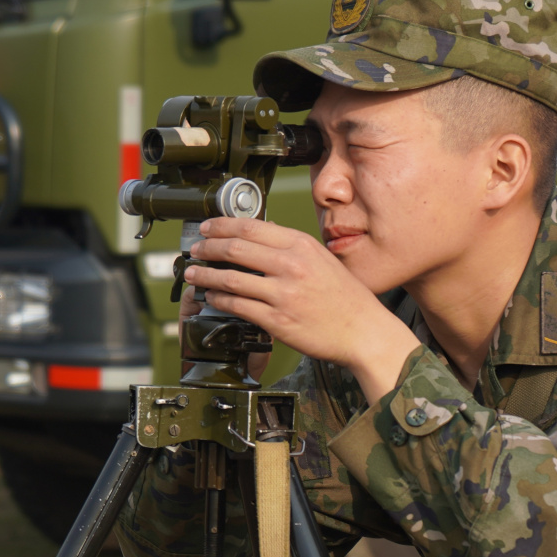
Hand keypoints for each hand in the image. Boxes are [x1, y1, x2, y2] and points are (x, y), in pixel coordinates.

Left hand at [184, 218, 418, 401]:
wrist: (364, 331)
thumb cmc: (346, 297)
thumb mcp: (322, 259)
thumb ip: (292, 245)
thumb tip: (264, 229)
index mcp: (301, 245)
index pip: (250, 227)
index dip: (221, 225)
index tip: (206, 227)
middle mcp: (291, 265)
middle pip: (235, 249)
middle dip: (207, 248)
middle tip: (194, 249)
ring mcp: (283, 294)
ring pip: (231, 279)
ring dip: (205, 276)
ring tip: (193, 274)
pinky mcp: (278, 320)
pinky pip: (238, 307)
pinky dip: (219, 301)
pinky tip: (211, 298)